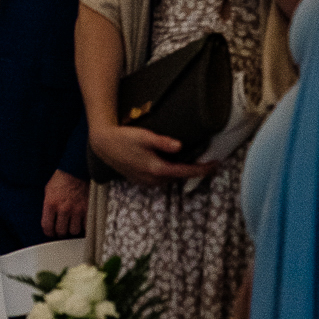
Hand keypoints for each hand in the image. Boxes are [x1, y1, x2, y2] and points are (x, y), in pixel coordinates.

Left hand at [40, 169, 88, 237]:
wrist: (77, 169)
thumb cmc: (61, 179)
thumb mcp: (48, 192)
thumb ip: (48, 207)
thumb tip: (49, 221)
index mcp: (51, 204)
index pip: (47, 227)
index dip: (49, 232)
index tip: (51, 233)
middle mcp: (64, 209)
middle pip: (61, 232)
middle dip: (61, 232)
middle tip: (63, 228)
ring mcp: (77, 209)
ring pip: (74, 231)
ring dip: (73, 229)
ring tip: (73, 224)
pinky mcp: (89, 209)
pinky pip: (86, 226)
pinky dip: (84, 225)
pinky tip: (82, 221)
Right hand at [88, 124, 215, 187]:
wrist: (103, 144)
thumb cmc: (123, 138)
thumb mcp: (145, 136)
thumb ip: (163, 142)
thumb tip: (180, 146)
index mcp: (157, 168)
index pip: (186, 172)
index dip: (202, 169)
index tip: (215, 165)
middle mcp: (152, 179)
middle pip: (178, 177)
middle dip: (191, 170)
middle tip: (203, 161)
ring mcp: (144, 181)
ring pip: (168, 179)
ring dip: (177, 172)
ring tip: (186, 162)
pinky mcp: (138, 180)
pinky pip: (158, 180)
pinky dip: (166, 174)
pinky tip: (166, 164)